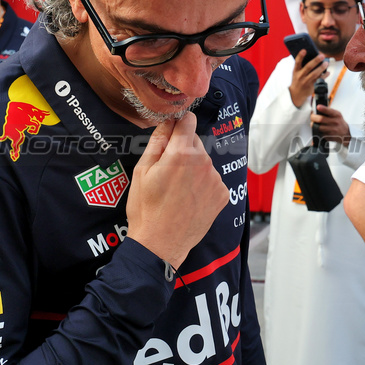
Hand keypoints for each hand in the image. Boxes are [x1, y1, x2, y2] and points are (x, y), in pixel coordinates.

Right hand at [125, 113, 228, 268]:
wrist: (161, 244)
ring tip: (177, 191)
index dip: (178, 124)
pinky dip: (202, 185)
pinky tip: (189, 200)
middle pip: (195, 142)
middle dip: (183, 150)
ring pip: (203, 163)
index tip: (172, 132)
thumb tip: (167, 121)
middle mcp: (203, 162)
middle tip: (167, 172)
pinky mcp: (222, 194)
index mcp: (181, 153)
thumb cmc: (146, 209)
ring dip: (193, 169)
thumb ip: (157, 141)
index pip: (188, 120)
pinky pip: (212, 180)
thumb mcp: (142, 171)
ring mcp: (215, 179)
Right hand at [288, 51, 328, 107]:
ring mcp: (306, 81)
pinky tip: (328, 72)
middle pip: (308, 67)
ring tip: (326, 63)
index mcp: (296, 71)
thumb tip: (314, 57)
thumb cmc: (298, 80)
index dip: (300, 56)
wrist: (296, 94)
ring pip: (315, 74)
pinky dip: (324, 76)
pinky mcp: (311, 86)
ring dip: (321, 68)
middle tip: (322, 55)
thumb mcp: (296, 73)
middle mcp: (300, 76)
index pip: (297, 62)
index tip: (304, 50)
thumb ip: (302, 66)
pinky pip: (319, 80)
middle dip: (316, 61)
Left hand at [311, 104, 350, 146]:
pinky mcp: (329, 136)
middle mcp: (335, 122)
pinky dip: (317, 131)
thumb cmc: (339, 122)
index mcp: (337, 115)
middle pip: (321, 119)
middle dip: (313, 117)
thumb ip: (329, 111)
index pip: (329, 111)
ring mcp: (332, 130)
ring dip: (314, 125)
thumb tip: (317, 109)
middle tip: (312, 117)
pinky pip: (319, 133)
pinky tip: (319, 129)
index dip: (323, 109)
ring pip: (319, 127)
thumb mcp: (337, 115)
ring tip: (314, 123)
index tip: (318, 107)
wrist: (346, 133)